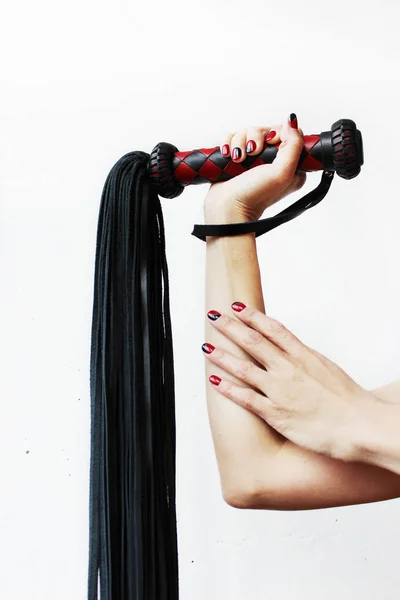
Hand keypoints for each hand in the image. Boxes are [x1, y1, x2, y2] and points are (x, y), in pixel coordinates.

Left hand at [202, 303, 380, 461]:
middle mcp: (288, 369)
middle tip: (214, 316)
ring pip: (244, 368)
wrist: (358, 424)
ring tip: (206, 346)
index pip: (273, 329)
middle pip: (254, 342)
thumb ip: (304, 357)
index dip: (252, 316)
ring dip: (222, 356)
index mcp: (303, 356)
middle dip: (231, 328)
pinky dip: (229, 389)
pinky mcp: (275, 413)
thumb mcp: (325, 368)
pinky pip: (247, 399)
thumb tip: (290, 348)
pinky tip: (215, 381)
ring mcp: (280, 390)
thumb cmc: (347, 399)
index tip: (236, 306)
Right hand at [204, 114, 306, 223]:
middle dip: (254, 137)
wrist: (227, 210)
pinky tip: (228, 155)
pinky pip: (231, 139)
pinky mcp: (235, 160)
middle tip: (251, 153)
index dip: (276, 134)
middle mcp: (271, 161)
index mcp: (289, 165)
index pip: (286, 134)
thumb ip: (293, 145)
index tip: (269, 145)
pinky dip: (227, 143)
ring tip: (237, 159)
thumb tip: (291, 121)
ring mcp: (252, 160)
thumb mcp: (282, 172)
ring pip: (245, 132)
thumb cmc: (255, 197)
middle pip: (264, 130)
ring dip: (238, 141)